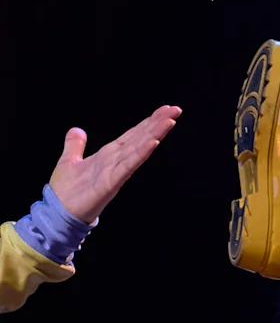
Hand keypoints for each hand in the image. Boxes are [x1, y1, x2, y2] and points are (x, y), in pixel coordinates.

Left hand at [47, 106, 181, 223]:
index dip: (148, 121)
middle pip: (140, 138)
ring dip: (155, 134)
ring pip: (139, 149)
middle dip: (158, 124)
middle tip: (176, 110)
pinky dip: (140, 154)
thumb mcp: (69, 160)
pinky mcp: (110, 183)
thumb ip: (75, 145)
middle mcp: (115, 161)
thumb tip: (77, 130)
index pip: (133, 135)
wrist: (59, 213)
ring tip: (169, 121)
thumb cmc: (65, 191)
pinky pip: (127, 166)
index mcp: (108, 155)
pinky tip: (153, 142)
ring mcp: (115, 172)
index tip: (164, 109)